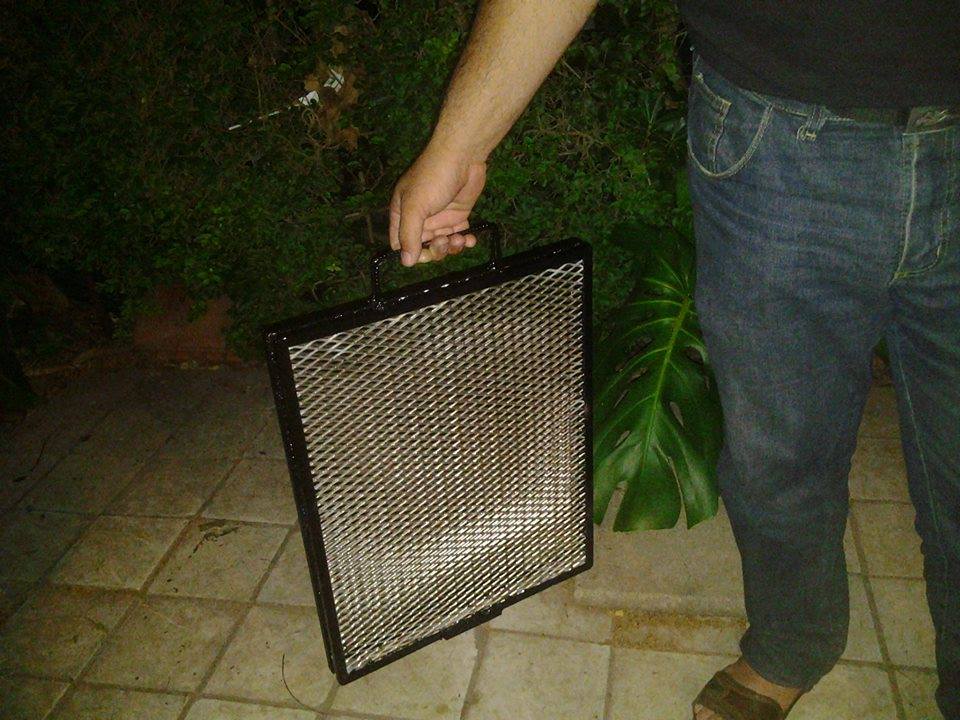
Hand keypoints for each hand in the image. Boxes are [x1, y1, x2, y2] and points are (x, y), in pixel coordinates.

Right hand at [389, 145, 486, 265]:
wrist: (463, 156)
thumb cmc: (433, 178)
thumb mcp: (415, 206)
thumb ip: (409, 235)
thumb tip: (406, 262)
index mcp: (402, 214)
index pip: (399, 243)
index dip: (410, 253)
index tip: (423, 253)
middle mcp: (419, 218)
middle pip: (422, 248)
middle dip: (434, 250)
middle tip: (444, 241)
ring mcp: (439, 218)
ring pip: (441, 245)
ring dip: (450, 247)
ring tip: (460, 239)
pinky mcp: (457, 216)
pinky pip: (458, 237)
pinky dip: (464, 241)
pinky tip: (470, 239)